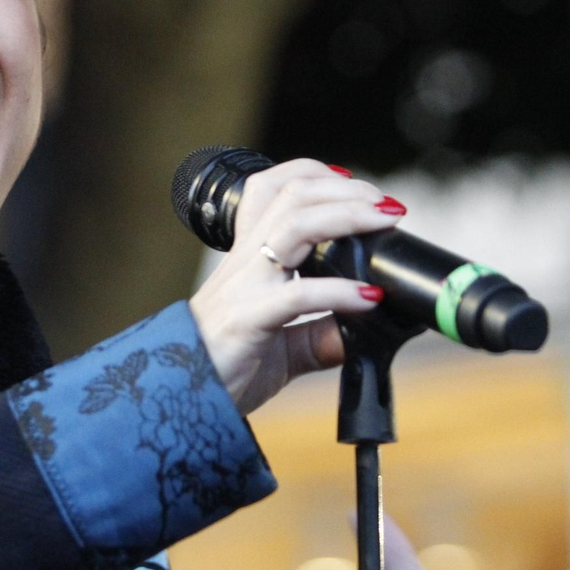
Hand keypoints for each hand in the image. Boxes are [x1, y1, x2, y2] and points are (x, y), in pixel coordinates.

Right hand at [188, 158, 403, 413]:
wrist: (181, 396)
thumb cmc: (226, 363)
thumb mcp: (283, 343)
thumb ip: (322, 332)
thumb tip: (369, 329)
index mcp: (250, 257)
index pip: (271, 189)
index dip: (314, 174)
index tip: (357, 187)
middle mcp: (247, 261)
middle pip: (292, 195)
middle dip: (346, 189)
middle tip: (387, 206)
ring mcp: (247, 286)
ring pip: (295, 226)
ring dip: (347, 216)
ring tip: (384, 224)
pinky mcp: (250, 319)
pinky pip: (298, 295)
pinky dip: (340, 290)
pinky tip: (370, 296)